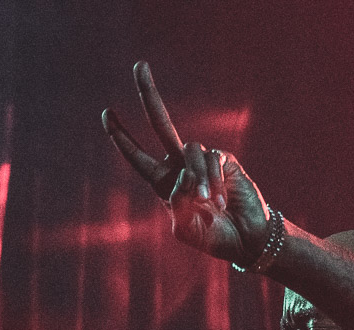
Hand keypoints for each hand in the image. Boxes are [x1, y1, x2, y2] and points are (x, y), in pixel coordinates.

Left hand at [101, 61, 269, 264]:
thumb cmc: (215, 237)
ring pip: (189, 150)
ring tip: (211, 204)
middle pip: (161, 124)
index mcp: (164, 183)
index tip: (106, 113)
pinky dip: (212, 181)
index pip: (138, 157)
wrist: (247, 240)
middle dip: (148, 94)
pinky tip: (221, 200)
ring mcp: (202, 161)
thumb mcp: (186, 231)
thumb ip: (178, 208)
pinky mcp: (224, 160)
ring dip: (198, 179)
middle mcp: (181, 167)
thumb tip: (184, 176)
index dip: (122, 137)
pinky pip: (210, 159)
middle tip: (139, 64)